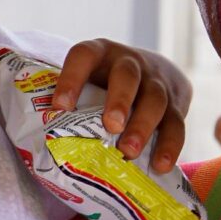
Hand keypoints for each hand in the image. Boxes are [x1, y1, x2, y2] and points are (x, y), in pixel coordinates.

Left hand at [50, 39, 190, 171]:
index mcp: (101, 54)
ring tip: (128, 152)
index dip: (71, 78)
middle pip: (128, 75)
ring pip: (155, 99)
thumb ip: (74, 102)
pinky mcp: (177, 103)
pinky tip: (160, 165)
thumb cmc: (108, 84)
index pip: (84, 56)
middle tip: (111, 126)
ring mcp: (157, 82)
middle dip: (120, 100)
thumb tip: (43, 143)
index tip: (60, 107)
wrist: (155, 71)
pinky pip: (177, 124)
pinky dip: (170, 146)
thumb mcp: (91, 80)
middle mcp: (131, 63)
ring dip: (143, 126)